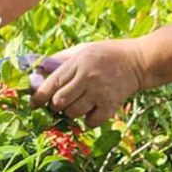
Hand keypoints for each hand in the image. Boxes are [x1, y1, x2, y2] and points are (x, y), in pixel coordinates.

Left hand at [31, 40, 147, 127]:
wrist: (138, 61)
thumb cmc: (107, 54)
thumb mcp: (84, 49)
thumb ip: (62, 59)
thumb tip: (39, 70)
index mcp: (79, 62)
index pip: (52, 83)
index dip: (39, 97)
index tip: (33, 104)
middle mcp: (88, 78)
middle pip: (59, 101)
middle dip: (55, 105)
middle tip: (60, 102)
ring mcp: (100, 92)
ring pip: (73, 113)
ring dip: (71, 112)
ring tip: (78, 104)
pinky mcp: (111, 105)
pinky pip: (91, 122)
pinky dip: (88, 120)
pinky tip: (91, 110)